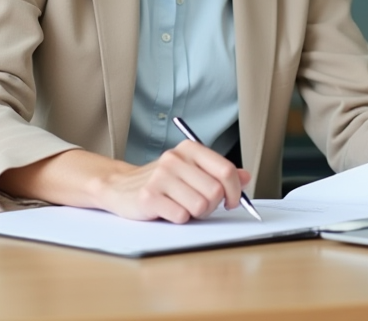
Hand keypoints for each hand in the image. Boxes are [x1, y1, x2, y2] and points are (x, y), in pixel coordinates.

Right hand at [97, 140, 250, 223]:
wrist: (121, 187)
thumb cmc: (162, 181)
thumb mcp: (191, 170)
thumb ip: (218, 173)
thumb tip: (246, 177)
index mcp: (190, 149)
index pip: (226, 170)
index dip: (235, 191)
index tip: (231, 202)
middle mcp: (175, 159)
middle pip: (215, 192)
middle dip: (212, 206)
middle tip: (200, 206)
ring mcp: (161, 176)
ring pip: (200, 206)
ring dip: (195, 214)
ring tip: (182, 207)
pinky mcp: (149, 196)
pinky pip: (181, 216)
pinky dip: (178, 219)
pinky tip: (167, 211)